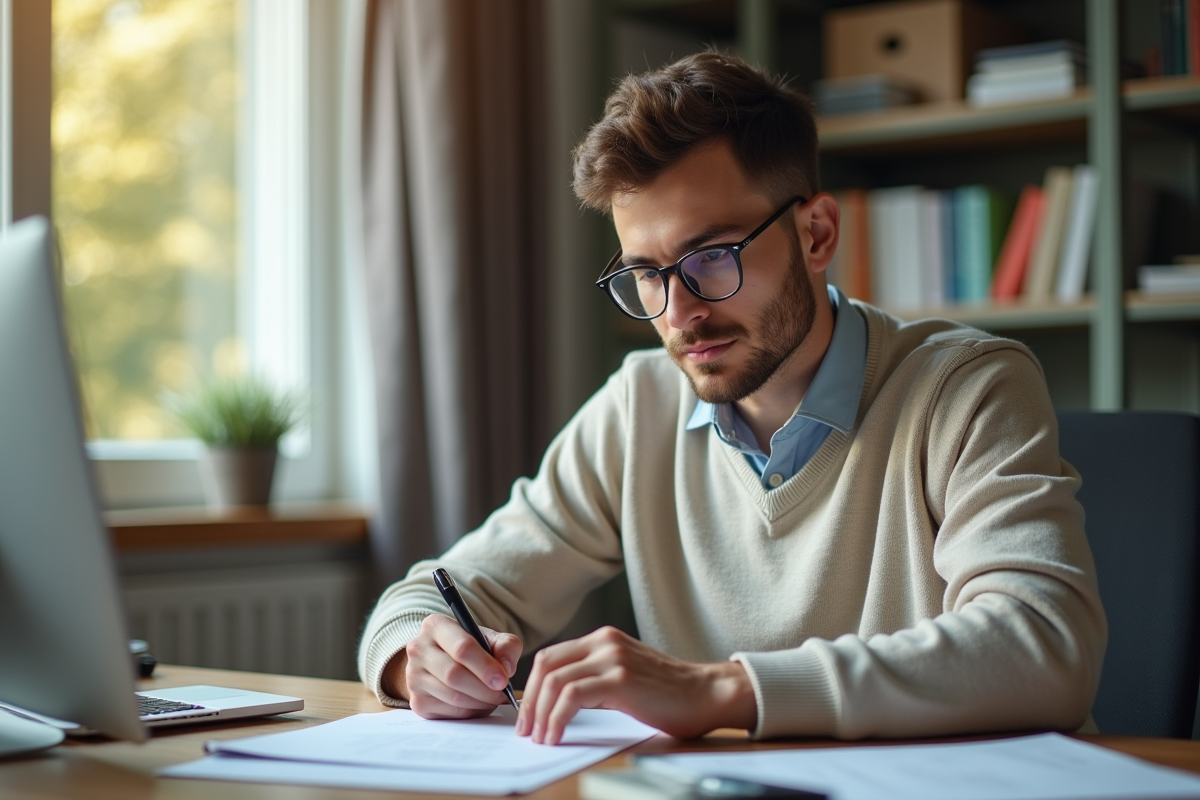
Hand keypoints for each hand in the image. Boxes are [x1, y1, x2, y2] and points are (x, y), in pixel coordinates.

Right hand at [389, 613, 522, 718]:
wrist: (445, 661)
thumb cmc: (471, 648)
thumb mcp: (491, 638)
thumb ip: (506, 646)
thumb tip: (506, 668)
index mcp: (436, 625)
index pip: (461, 647)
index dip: (485, 666)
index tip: (503, 680)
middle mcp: (419, 649)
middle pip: (454, 675)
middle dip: (484, 688)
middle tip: (502, 693)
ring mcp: (414, 677)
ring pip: (452, 696)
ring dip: (480, 702)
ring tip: (494, 698)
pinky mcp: (417, 701)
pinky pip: (449, 713)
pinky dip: (470, 712)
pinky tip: (479, 704)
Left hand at [515, 626, 756, 744]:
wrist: (708, 693)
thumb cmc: (670, 694)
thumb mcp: (625, 677)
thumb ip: (595, 680)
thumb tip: (558, 703)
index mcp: (603, 639)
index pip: (551, 657)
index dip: (532, 687)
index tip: (527, 715)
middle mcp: (604, 641)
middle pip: (546, 665)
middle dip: (529, 701)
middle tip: (526, 729)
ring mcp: (612, 658)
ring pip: (555, 680)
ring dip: (540, 713)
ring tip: (540, 738)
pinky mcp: (620, 679)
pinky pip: (572, 696)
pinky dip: (557, 718)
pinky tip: (557, 735)